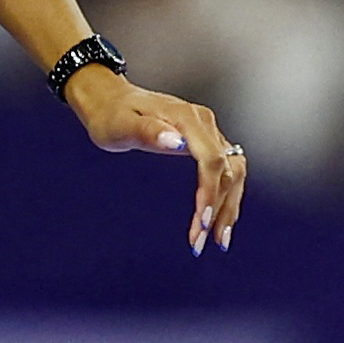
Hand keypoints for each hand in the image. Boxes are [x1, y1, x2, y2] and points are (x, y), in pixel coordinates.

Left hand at [64, 71, 247, 255]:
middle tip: (202, 242)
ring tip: (217, 240)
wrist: (111, 100)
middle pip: (227, 170)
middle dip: (219, 209)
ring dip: (228, 207)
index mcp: (186, 117)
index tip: (202, 222)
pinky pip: (225, 172)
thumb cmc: (112, 115)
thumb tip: (175, 142)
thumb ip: (147, 132)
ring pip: (232, 174)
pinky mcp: (207, 143)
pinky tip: (219, 221)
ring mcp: (208, 132)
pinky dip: (225, 198)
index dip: (210, 192)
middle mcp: (204, 123)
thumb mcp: (121, 125)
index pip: (211, 159)